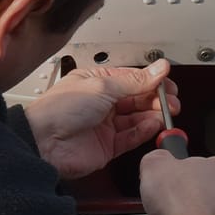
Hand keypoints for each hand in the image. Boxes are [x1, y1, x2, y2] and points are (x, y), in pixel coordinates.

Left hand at [25, 59, 180, 178]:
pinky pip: (131, 137)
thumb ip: (135, 81)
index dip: (151, 80)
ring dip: (153, 115)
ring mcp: (104, 125)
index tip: (168, 82)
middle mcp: (101, 103)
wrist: (43, 142)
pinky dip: (144, 131)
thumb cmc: (59, 110)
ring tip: (165, 113)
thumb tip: (158, 69)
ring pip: (137, 118)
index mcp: (96, 83)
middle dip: (156, 99)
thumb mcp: (102, 87)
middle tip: (171, 100)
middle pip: (137, 99)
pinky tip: (153, 125)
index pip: (131, 79)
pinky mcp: (107, 146)